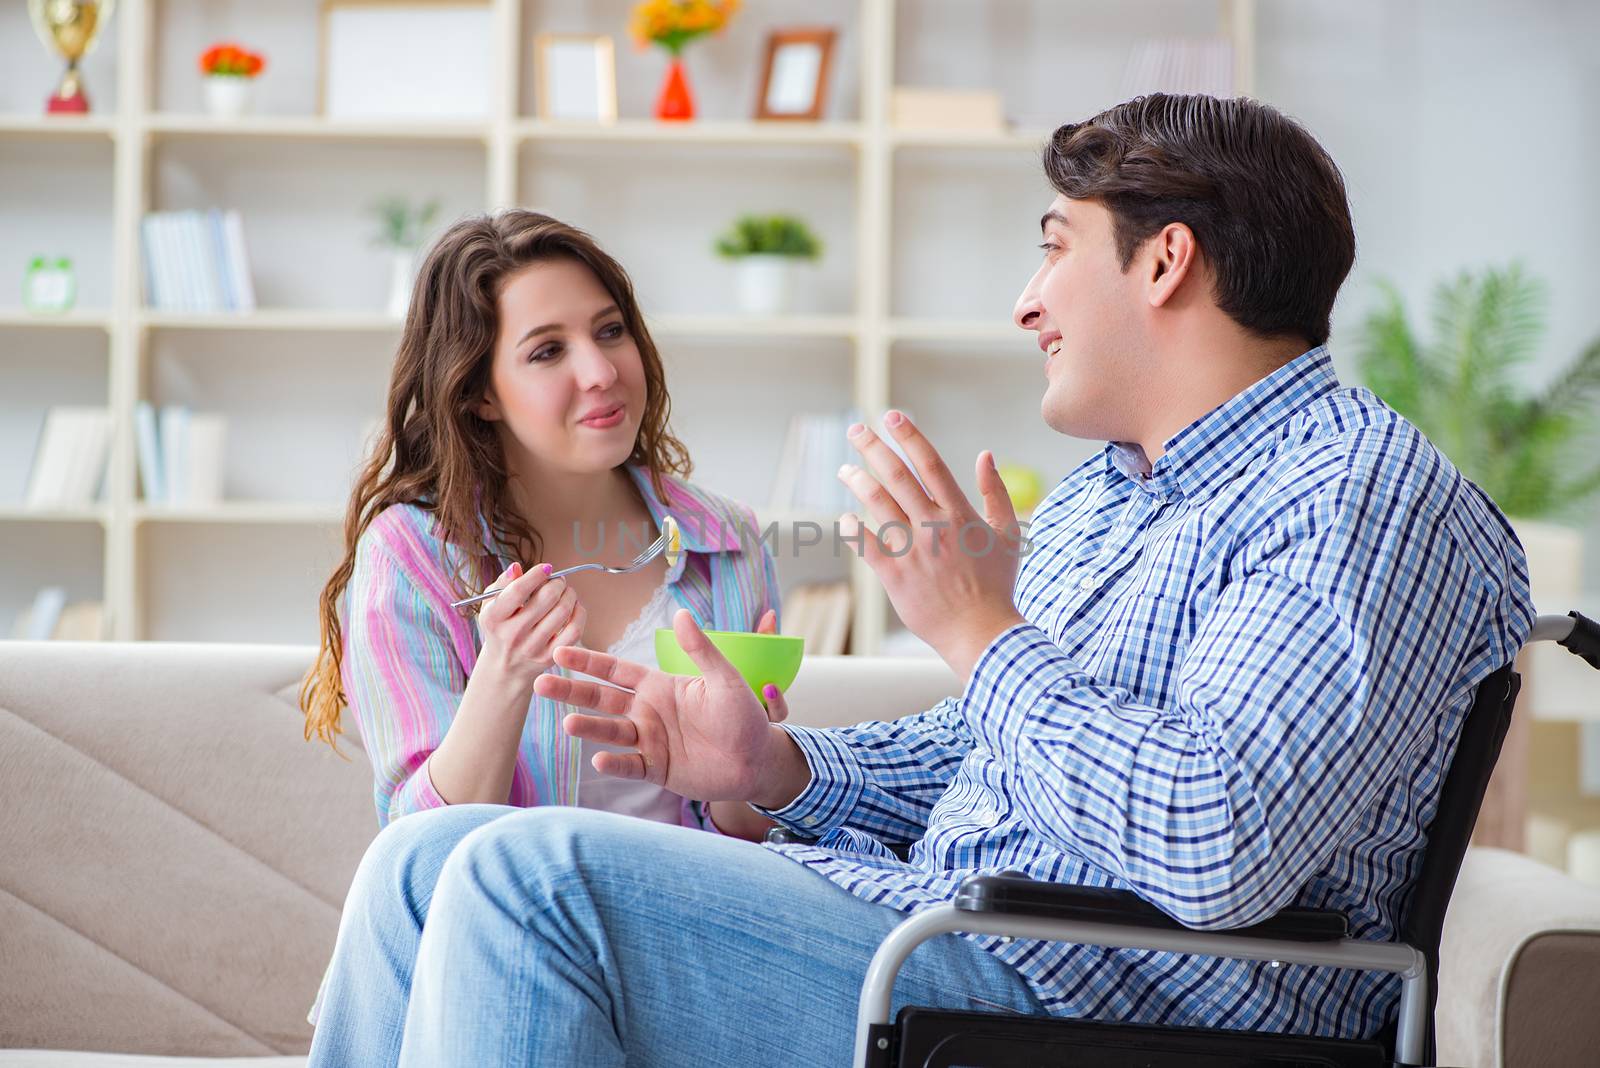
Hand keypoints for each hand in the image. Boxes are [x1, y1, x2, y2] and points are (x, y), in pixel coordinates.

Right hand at [474, 561, 585, 689]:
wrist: (505, 667)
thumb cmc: (500, 628)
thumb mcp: (491, 605)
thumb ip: (502, 584)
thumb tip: (516, 567)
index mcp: (494, 617)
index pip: (518, 591)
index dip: (536, 575)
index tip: (546, 567)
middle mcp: (512, 634)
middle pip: (546, 598)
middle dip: (557, 583)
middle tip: (558, 581)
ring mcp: (532, 647)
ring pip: (562, 611)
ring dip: (569, 595)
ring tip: (566, 592)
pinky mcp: (550, 657)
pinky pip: (574, 630)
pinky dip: (579, 613)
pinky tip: (573, 607)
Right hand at [535, 608, 806, 806]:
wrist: (758, 761)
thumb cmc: (744, 717)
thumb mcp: (724, 679)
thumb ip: (700, 649)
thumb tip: (681, 613)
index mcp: (659, 686)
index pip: (615, 670)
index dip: (588, 661)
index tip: (559, 650)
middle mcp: (647, 712)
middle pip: (601, 699)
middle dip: (572, 691)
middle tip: (540, 683)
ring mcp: (649, 742)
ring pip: (611, 732)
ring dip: (590, 728)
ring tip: (568, 724)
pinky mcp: (656, 769)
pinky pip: (631, 765)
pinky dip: (615, 763)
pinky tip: (599, 758)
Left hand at [837, 411, 1026, 678]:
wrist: (982, 632)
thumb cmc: (997, 585)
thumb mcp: (1008, 534)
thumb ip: (997, 492)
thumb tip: (986, 455)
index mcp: (959, 513)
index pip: (930, 463)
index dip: (909, 437)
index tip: (891, 417)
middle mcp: (933, 526)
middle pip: (896, 476)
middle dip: (872, 448)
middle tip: (855, 430)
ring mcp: (912, 550)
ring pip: (876, 504)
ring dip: (857, 481)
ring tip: (844, 469)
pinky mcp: (894, 574)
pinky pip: (865, 544)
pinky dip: (852, 527)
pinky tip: (846, 518)